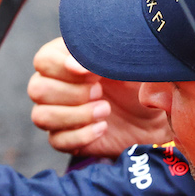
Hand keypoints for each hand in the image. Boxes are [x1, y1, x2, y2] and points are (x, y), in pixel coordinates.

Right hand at [27, 37, 171, 157]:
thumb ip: (103, 54)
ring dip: (74, 116)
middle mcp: (56, 86)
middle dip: (71, 93)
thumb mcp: (129, 62)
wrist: (157, 115)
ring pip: (40, 117)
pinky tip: (103, 128)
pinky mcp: (65, 138)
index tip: (92, 74)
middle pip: (37, 89)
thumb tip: (75, 65)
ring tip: (104, 111)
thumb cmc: (142, 82)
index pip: (43, 60)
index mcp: (67, 60)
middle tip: (100, 92)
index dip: (61, 67)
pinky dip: (81, 136)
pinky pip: (56, 141)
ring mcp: (58, 114)